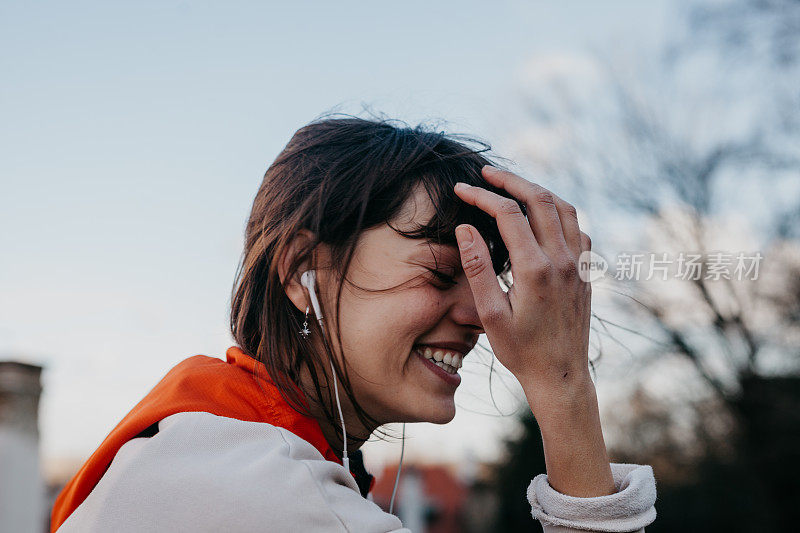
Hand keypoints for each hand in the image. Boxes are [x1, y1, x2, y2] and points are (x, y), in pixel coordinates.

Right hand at [453, 165, 592, 391]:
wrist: (561, 375)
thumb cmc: (521, 350)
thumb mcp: (490, 314)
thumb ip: (478, 268)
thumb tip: (466, 228)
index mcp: (536, 270)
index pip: (508, 214)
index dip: (482, 196)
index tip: (460, 189)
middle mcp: (562, 260)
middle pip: (539, 199)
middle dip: (510, 180)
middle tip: (485, 174)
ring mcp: (579, 264)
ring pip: (563, 208)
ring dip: (537, 190)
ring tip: (512, 186)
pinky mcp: (586, 271)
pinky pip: (577, 228)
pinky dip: (559, 211)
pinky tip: (542, 216)